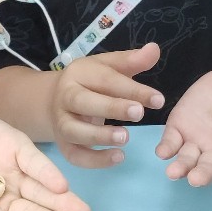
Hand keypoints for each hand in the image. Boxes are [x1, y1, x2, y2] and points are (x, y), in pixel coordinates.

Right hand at [49, 42, 164, 166]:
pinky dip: (94, 161)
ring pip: (75, 131)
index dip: (133, 89)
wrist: (53, 100)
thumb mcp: (108, 66)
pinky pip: (75, 156)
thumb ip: (131, 60)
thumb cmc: (89, 82)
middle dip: (111, 108)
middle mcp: (65, 97)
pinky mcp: (63, 144)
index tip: (158, 99)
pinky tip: (118, 157)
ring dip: (100, 136)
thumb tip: (154, 49)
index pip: (106, 80)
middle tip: (139, 113)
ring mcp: (61, 122)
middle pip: (83, 102)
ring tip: (125, 138)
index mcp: (78, 73)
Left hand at [155, 70, 211, 188]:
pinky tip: (162, 151)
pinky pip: (171, 140)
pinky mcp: (180, 126)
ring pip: (186, 158)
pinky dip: (166, 146)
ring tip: (174, 172)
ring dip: (180, 166)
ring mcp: (196, 141)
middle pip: (207, 167)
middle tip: (196, 179)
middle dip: (201, 174)